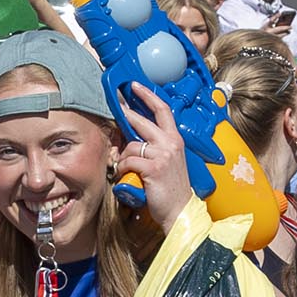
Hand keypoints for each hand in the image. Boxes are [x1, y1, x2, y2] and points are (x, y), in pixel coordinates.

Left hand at [114, 81, 197, 220]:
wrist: (180, 211)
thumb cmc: (172, 188)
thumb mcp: (169, 162)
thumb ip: (157, 147)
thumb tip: (134, 138)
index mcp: (175, 140)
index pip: (162, 109)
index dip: (147, 95)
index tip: (135, 86)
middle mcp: (170, 143)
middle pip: (142, 121)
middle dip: (125, 115)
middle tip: (116, 108)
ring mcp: (162, 155)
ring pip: (130, 145)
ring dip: (122, 157)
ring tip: (125, 168)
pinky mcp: (153, 167)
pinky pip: (127, 160)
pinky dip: (122, 168)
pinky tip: (125, 175)